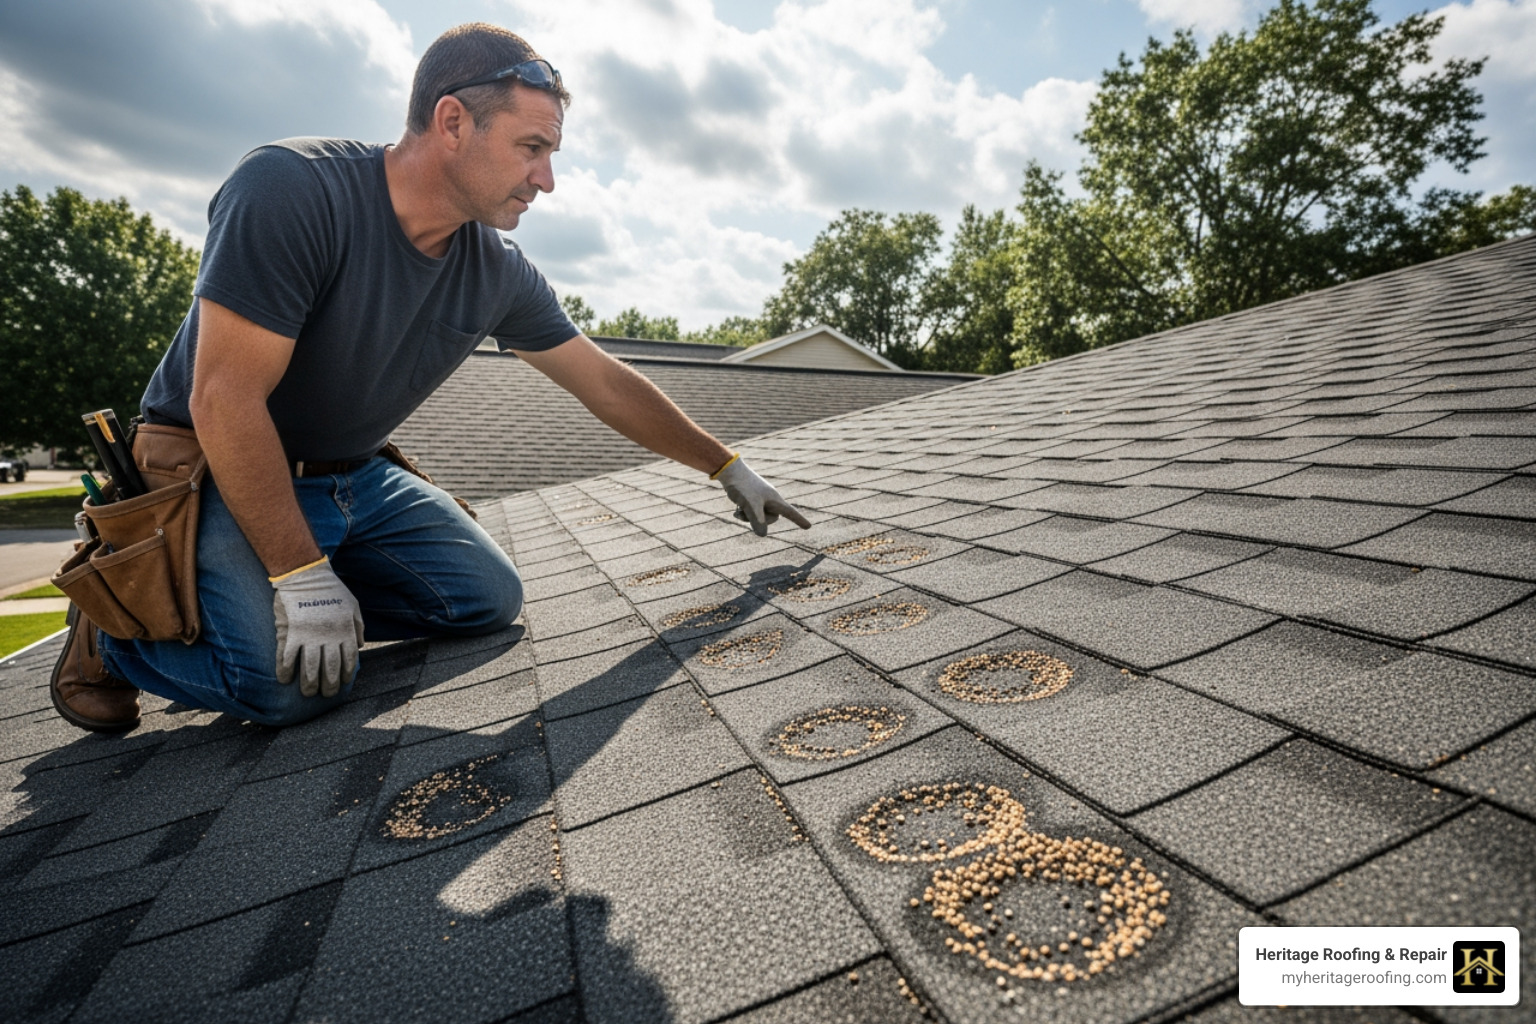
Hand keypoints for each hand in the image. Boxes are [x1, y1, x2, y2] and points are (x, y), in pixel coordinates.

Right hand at [269, 556, 364, 697]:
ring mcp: (309, 635)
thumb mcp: (353, 605)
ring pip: (310, 667)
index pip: (349, 659)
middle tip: (325, 695)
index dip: (345, 674)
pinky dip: (285, 671)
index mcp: (345, 630)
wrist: (306, 574)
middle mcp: (329, 636)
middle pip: (330, 668)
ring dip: (308, 683)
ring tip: (307, 693)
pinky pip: (287, 657)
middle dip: (328, 685)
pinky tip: (284, 680)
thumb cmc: (331, 589)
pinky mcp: (291, 632)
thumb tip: (361, 645)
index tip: (342, 684)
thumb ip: (358, 626)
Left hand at [714, 455, 811, 536]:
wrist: (730, 471)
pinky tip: (735, 511)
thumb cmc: (743, 486)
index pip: (790, 512)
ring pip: (759, 516)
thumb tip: (763, 535)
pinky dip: (745, 513)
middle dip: (759, 520)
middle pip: (771, 518)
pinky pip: (752, 512)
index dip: (799, 520)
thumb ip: (757, 521)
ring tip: (738, 511)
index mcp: (774, 499)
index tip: (808, 527)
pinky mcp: (752, 498)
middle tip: (747, 512)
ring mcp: (761, 498)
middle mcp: (770, 499)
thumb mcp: (750, 506)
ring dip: (749, 517)